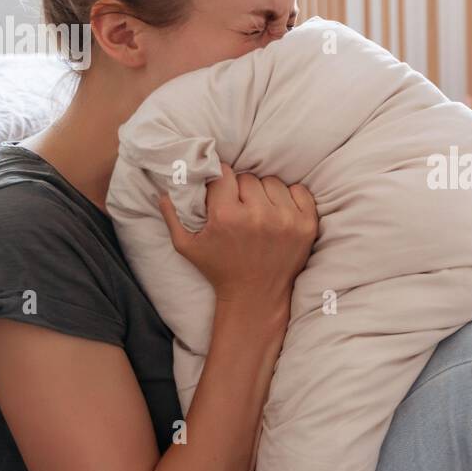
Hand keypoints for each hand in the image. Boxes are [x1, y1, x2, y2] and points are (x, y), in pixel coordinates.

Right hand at [158, 163, 317, 307]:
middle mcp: (258, 216)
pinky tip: (279, 213)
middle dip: (241, 190)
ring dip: (265, 193)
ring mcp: (286, 220)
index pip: (224, 174)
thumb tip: (165, 187)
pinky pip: (299, 191)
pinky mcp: (307, 226)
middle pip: (249, 177)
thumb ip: (172, 214)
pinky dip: (290, 198)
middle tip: (239, 207)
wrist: (256, 296)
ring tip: (258, 212)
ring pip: (273, 182)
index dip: (220, 182)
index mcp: (227, 217)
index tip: (221, 192)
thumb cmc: (219, 269)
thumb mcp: (186, 246)